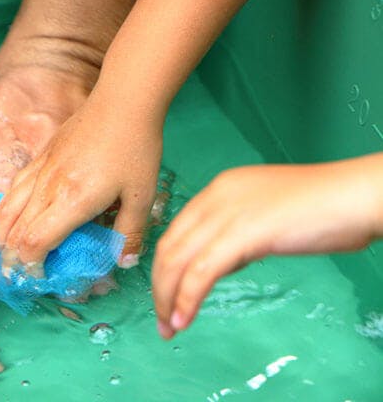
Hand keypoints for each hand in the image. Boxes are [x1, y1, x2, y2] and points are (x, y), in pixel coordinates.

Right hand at [0, 91, 163, 273]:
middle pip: (16, 229)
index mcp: (72, 202)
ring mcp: (41, 169)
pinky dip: (6, 207)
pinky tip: (8, 213)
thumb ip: (130, 233)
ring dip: (2, 232)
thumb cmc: (135, 149)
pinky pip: (15, 186)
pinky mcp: (41, 156)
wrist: (123, 102)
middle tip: (17, 272)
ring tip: (1, 248)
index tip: (39, 276)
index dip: (31, 264)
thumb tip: (124, 262)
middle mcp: (48, 187)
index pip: (35, 242)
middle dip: (12, 255)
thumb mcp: (142, 196)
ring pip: (8, 207)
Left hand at [152, 155, 382, 338]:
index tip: (165, 294)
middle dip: (160, 287)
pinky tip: (184, 319)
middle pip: (169, 247)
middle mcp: (216, 196)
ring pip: (177, 260)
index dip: (165, 267)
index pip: (176, 231)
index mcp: (220, 189)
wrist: (357, 196)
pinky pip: (201, 272)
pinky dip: (187, 299)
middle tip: (161, 319)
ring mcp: (228, 213)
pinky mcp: (244, 233)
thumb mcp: (265, 217)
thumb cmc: (325, 208)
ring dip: (168, 299)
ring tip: (169, 326)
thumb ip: (237, 235)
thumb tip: (219, 263)